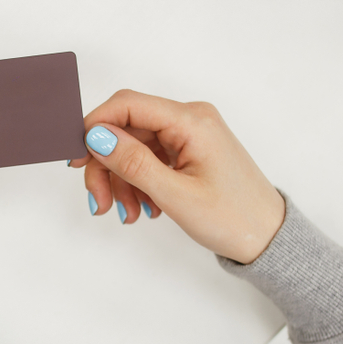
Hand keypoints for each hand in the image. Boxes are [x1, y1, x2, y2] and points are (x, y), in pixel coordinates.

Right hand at [70, 90, 283, 263]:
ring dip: (121, 182)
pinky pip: (148, 160)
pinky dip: (137, 184)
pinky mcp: (187, 152)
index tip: (75, 159)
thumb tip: (96, 136)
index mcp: (192, 121)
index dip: (94, 127)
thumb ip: (133, 163)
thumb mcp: (175, 195)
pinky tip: (143, 208)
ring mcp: (188, 136)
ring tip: (128, 214)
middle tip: (99, 202)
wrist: (267, 238)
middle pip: (125, 130)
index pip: (127, 105)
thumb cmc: (234, 218)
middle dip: (106, 166)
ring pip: (132, 149)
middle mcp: (189, 120)